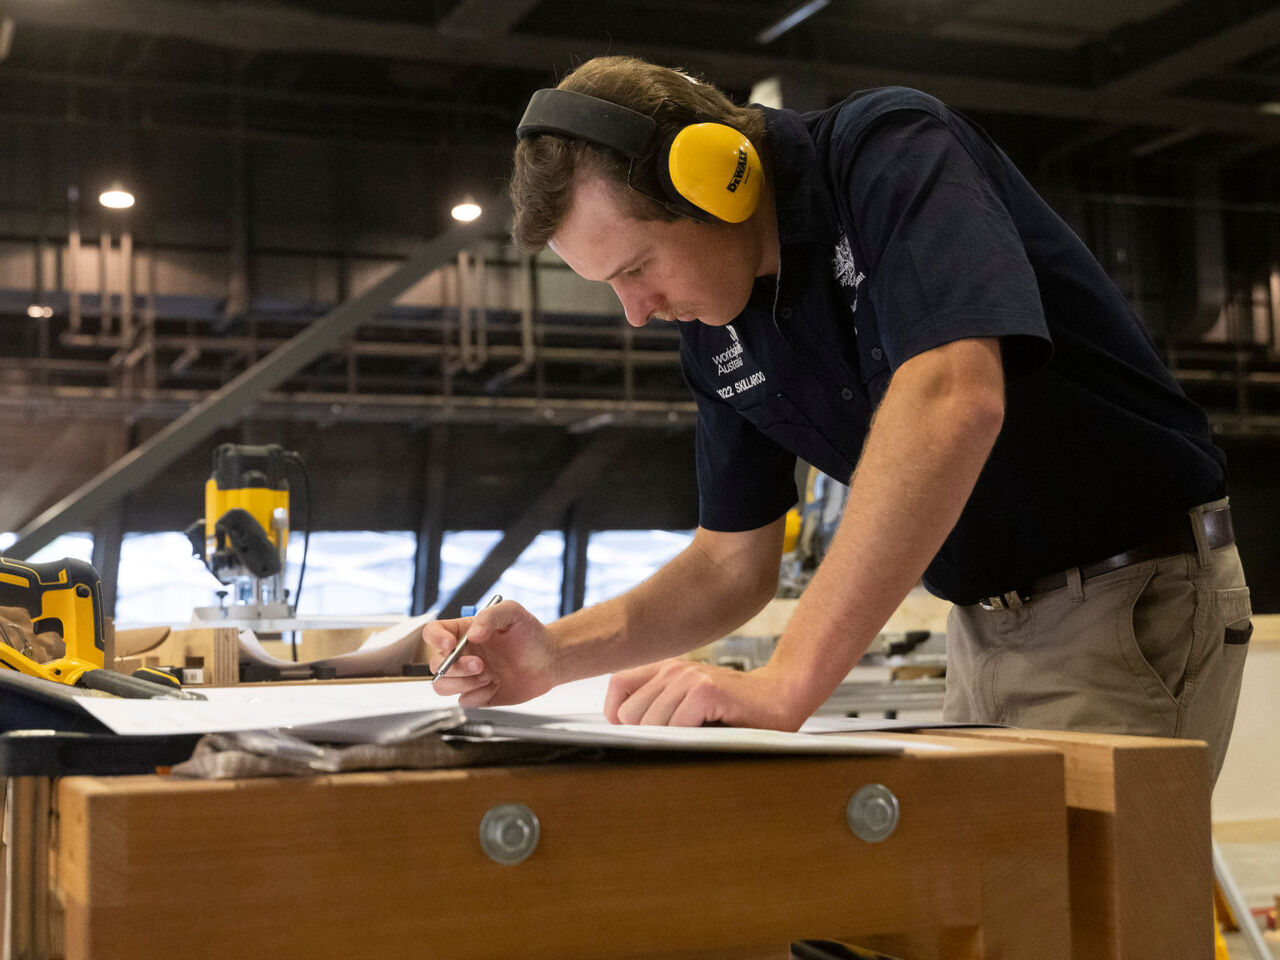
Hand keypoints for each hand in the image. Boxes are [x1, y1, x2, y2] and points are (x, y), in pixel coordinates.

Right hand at [422, 601, 558, 706]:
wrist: (549, 660)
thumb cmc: (530, 634)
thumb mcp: (513, 613)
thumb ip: (490, 617)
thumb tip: (472, 635)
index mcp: (463, 631)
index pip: (433, 632)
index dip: (435, 638)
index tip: (450, 643)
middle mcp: (461, 654)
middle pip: (435, 664)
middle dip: (455, 667)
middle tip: (481, 665)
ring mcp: (467, 676)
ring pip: (442, 686)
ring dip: (463, 683)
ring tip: (489, 676)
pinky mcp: (477, 694)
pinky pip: (464, 701)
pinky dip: (478, 696)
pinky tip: (496, 687)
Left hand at [604, 659, 801, 728]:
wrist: (780, 696)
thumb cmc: (735, 708)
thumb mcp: (690, 702)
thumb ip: (659, 707)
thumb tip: (622, 732)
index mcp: (665, 668)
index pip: (618, 685)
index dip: (620, 716)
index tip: (641, 734)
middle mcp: (674, 668)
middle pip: (629, 714)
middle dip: (647, 736)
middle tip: (677, 741)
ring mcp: (690, 677)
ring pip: (649, 723)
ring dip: (670, 741)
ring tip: (695, 738)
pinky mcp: (706, 691)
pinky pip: (675, 726)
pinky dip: (686, 740)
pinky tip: (707, 735)